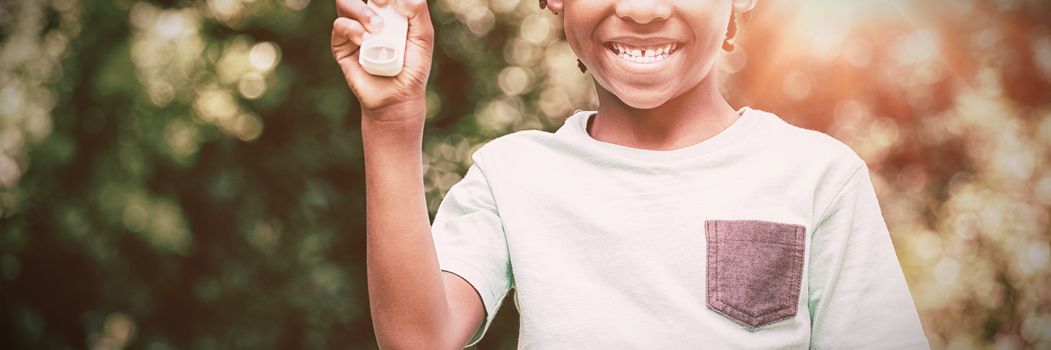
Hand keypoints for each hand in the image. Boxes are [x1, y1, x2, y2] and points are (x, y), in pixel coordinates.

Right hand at [331, 0, 432, 122]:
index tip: (389, 0)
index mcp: (388, 11)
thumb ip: (418, 11)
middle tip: (382, 3)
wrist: (398, 96)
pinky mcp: (342, 46)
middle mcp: (368, 17)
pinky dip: (352, 29)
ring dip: (360, 10)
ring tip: (376, 28)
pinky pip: (340, 26)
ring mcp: (354, 30)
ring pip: (344, 3)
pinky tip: (364, 40)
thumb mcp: (423, 36)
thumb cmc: (413, 67)